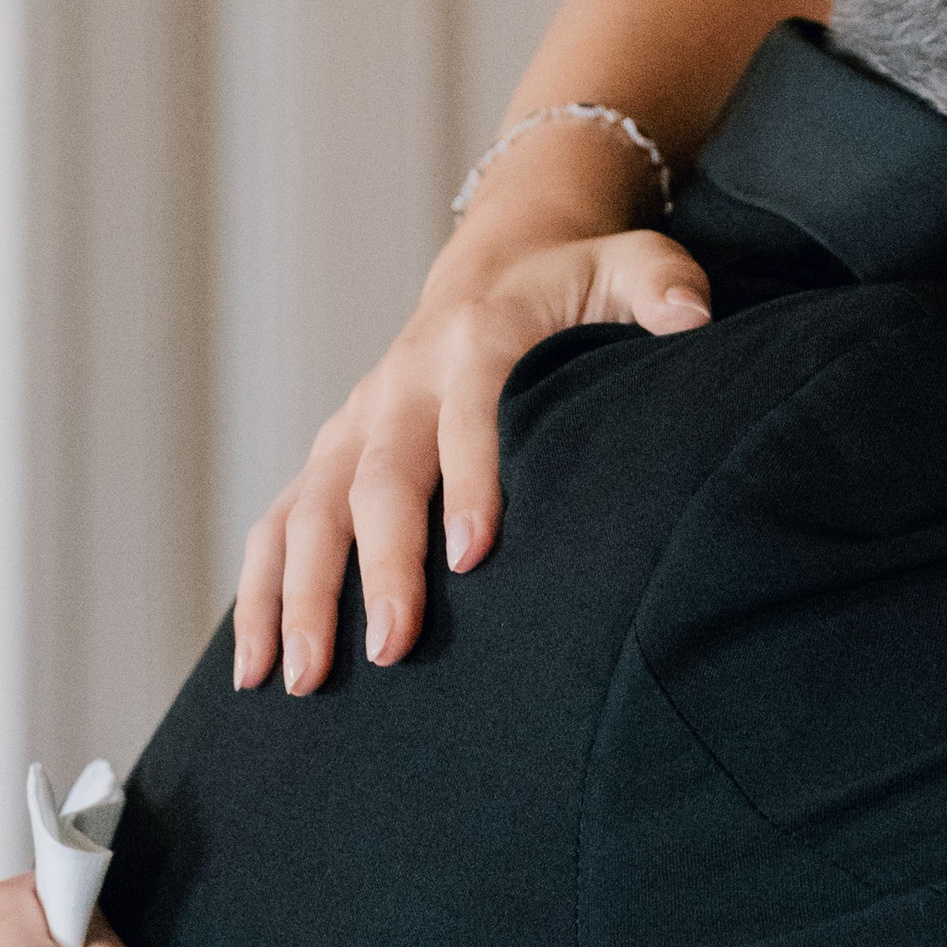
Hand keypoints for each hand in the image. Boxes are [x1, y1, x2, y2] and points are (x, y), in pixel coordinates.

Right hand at [231, 221, 709, 697]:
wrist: (498, 269)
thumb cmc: (573, 288)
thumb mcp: (628, 265)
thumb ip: (662, 284)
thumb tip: (691, 314)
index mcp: (473, 342)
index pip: (466, 416)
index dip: (469, 481)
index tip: (473, 556)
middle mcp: (397, 386)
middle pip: (374, 479)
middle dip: (378, 567)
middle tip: (391, 650)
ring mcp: (353, 425)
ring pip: (307, 511)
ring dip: (296, 596)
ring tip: (298, 682)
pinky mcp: (329, 459)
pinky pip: (278, 528)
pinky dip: (258, 596)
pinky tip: (255, 672)